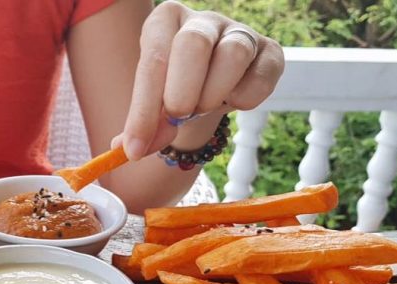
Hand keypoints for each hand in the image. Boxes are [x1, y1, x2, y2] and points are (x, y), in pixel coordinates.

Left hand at [115, 1, 284, 160]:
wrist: (209, 88)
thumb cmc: (174, 91)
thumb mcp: (152, 105)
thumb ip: (143, 125)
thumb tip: (126, 150)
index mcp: (164, 22)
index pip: (153, 60)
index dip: (144, 109)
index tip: (136, 147)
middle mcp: (202, 21)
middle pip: (193, 44)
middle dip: (182, 92)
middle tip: (178, 117)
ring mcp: (239, 32)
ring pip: (233, 54)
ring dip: (214, 95)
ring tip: (203, 109)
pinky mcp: (269, 51)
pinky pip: (263, 73)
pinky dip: (246, 98)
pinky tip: (233, 104)